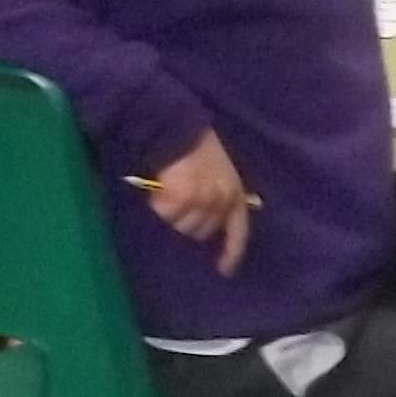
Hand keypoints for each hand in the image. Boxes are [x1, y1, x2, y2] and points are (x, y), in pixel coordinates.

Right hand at [147, 128, 257, 278]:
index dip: (231, 252)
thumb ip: (215, 195)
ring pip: (182, 227)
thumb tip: (203, 223)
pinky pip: (165, 215)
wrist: (177, 126)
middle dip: (188, 223)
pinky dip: (157, 205)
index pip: (238, 231)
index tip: (224, 270)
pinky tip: (156, 189)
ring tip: (165, 191)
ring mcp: (201, 200)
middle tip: (176, 203)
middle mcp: (221, 199)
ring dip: (171, 215)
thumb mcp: (217, 171)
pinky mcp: (180, 198)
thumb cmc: (195, 144)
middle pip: (202, 232)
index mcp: (233, 192)